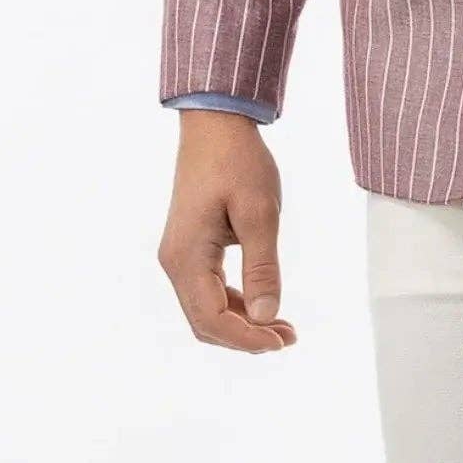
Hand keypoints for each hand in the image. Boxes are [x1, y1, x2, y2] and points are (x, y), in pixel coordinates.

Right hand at [156, 110, 296, 354]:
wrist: (216, 123)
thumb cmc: (238, 161)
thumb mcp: (260, 212)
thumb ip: (262, 267)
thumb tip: (267, 318)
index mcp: (186, 256)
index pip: (213, 319)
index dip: (248, 338)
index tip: (284, 340)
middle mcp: (175, 262)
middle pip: (205, 322)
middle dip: (246, 337)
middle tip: (288, 337)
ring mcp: (180, 254)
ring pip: (206, 308)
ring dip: (242, 322)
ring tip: (282, 326)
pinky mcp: (190, 246)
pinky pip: (208, 289)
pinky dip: (235, 302)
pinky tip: (263, 303)